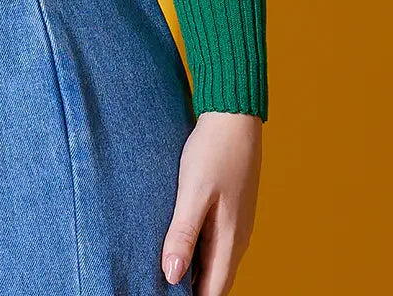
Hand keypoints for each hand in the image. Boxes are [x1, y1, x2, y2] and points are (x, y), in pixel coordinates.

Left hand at [160, 111, 262, 294]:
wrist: (233, 115)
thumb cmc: (214, 150)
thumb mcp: (193, 191)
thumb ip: (184, 234)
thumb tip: (171, 276)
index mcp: (231, 240)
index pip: (213, 291)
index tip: (161, 295)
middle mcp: (238, 238)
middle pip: (213, 280)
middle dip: (188, 288)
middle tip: (155, 285)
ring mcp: (235, 223)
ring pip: (213, 261)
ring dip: (192, 269)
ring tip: (160, 269)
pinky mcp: (229, 209)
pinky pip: (213, 242)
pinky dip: (196, 250)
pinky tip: (176, 241)